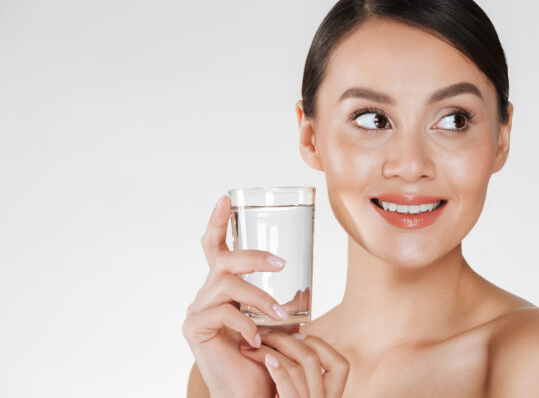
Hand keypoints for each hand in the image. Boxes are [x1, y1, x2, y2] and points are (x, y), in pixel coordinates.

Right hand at [182, 195, 289, 397]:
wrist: (249, 391)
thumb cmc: (265, 356)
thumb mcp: (277, 323)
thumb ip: (282, 301)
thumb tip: (306, 286)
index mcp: (223, 286)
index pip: (215, 247)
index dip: (217, 222)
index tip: (225, 198)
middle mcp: (206, 293)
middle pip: (222, 260)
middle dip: (252, 256)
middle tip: (280, 262)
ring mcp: (197, 310)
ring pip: (227, 286)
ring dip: (258, 297)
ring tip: (280, 315)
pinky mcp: (193, 328)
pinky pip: (222, 314)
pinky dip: (245, 324)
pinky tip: (258, 340)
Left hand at [240, 328, 350, 397]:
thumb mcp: (302, 394)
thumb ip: (305, 376)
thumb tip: (296, 339)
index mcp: (332, 397)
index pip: (340, 365)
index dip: (320, 346)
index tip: (298, 336)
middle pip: (313, 360)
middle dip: (287, 340)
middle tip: (264, 332)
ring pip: (298, 368)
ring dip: (274, 350)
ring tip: (254, 344)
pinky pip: (288, 385)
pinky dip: (277, 368)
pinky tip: (264, 358)